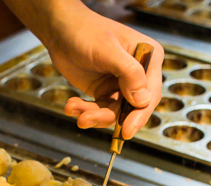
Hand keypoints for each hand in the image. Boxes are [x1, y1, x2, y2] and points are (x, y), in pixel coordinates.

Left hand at [45, 5, 163, 139]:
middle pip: (131, 108)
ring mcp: (120, 85)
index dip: (139, 114)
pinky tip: (71, 106)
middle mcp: (137, 75)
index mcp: (148, 59)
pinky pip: (98, 109)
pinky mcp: (103, 91)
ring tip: (75, 110)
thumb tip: (143, 100)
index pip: (150, 93)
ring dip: (92, 115)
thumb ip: (129, 73)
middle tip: (87, 120)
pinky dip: (84, 111)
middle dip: (108, 117)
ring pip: (113, 112)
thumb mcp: (108, 50)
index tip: (127, 130)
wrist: (60, 30)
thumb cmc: (85, 31)